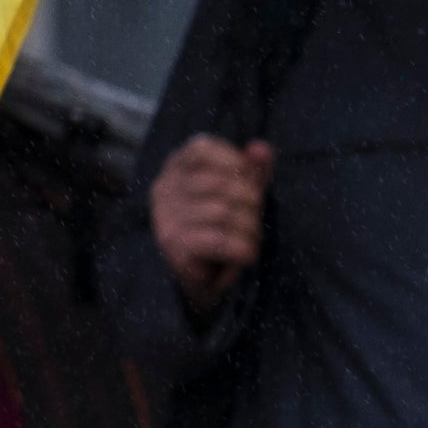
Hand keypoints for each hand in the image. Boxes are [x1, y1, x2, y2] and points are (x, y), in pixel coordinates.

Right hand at [151, 134, 266, 302]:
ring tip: (250, 239)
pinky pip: (221, 240)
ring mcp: (165, 217)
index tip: (250, 181)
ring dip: (250, 229)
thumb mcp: (238, 195)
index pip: (201, 148)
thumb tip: (262, 148)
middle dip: (251, 203)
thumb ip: (251, 170)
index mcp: (175, 169)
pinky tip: (245, 254)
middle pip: (219, 182)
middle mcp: (164, 189)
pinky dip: (243, 249)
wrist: (199, 280)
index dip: (234, 161)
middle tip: (255, 220)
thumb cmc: (220, 229)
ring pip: (223, 213)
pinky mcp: (174, 245)